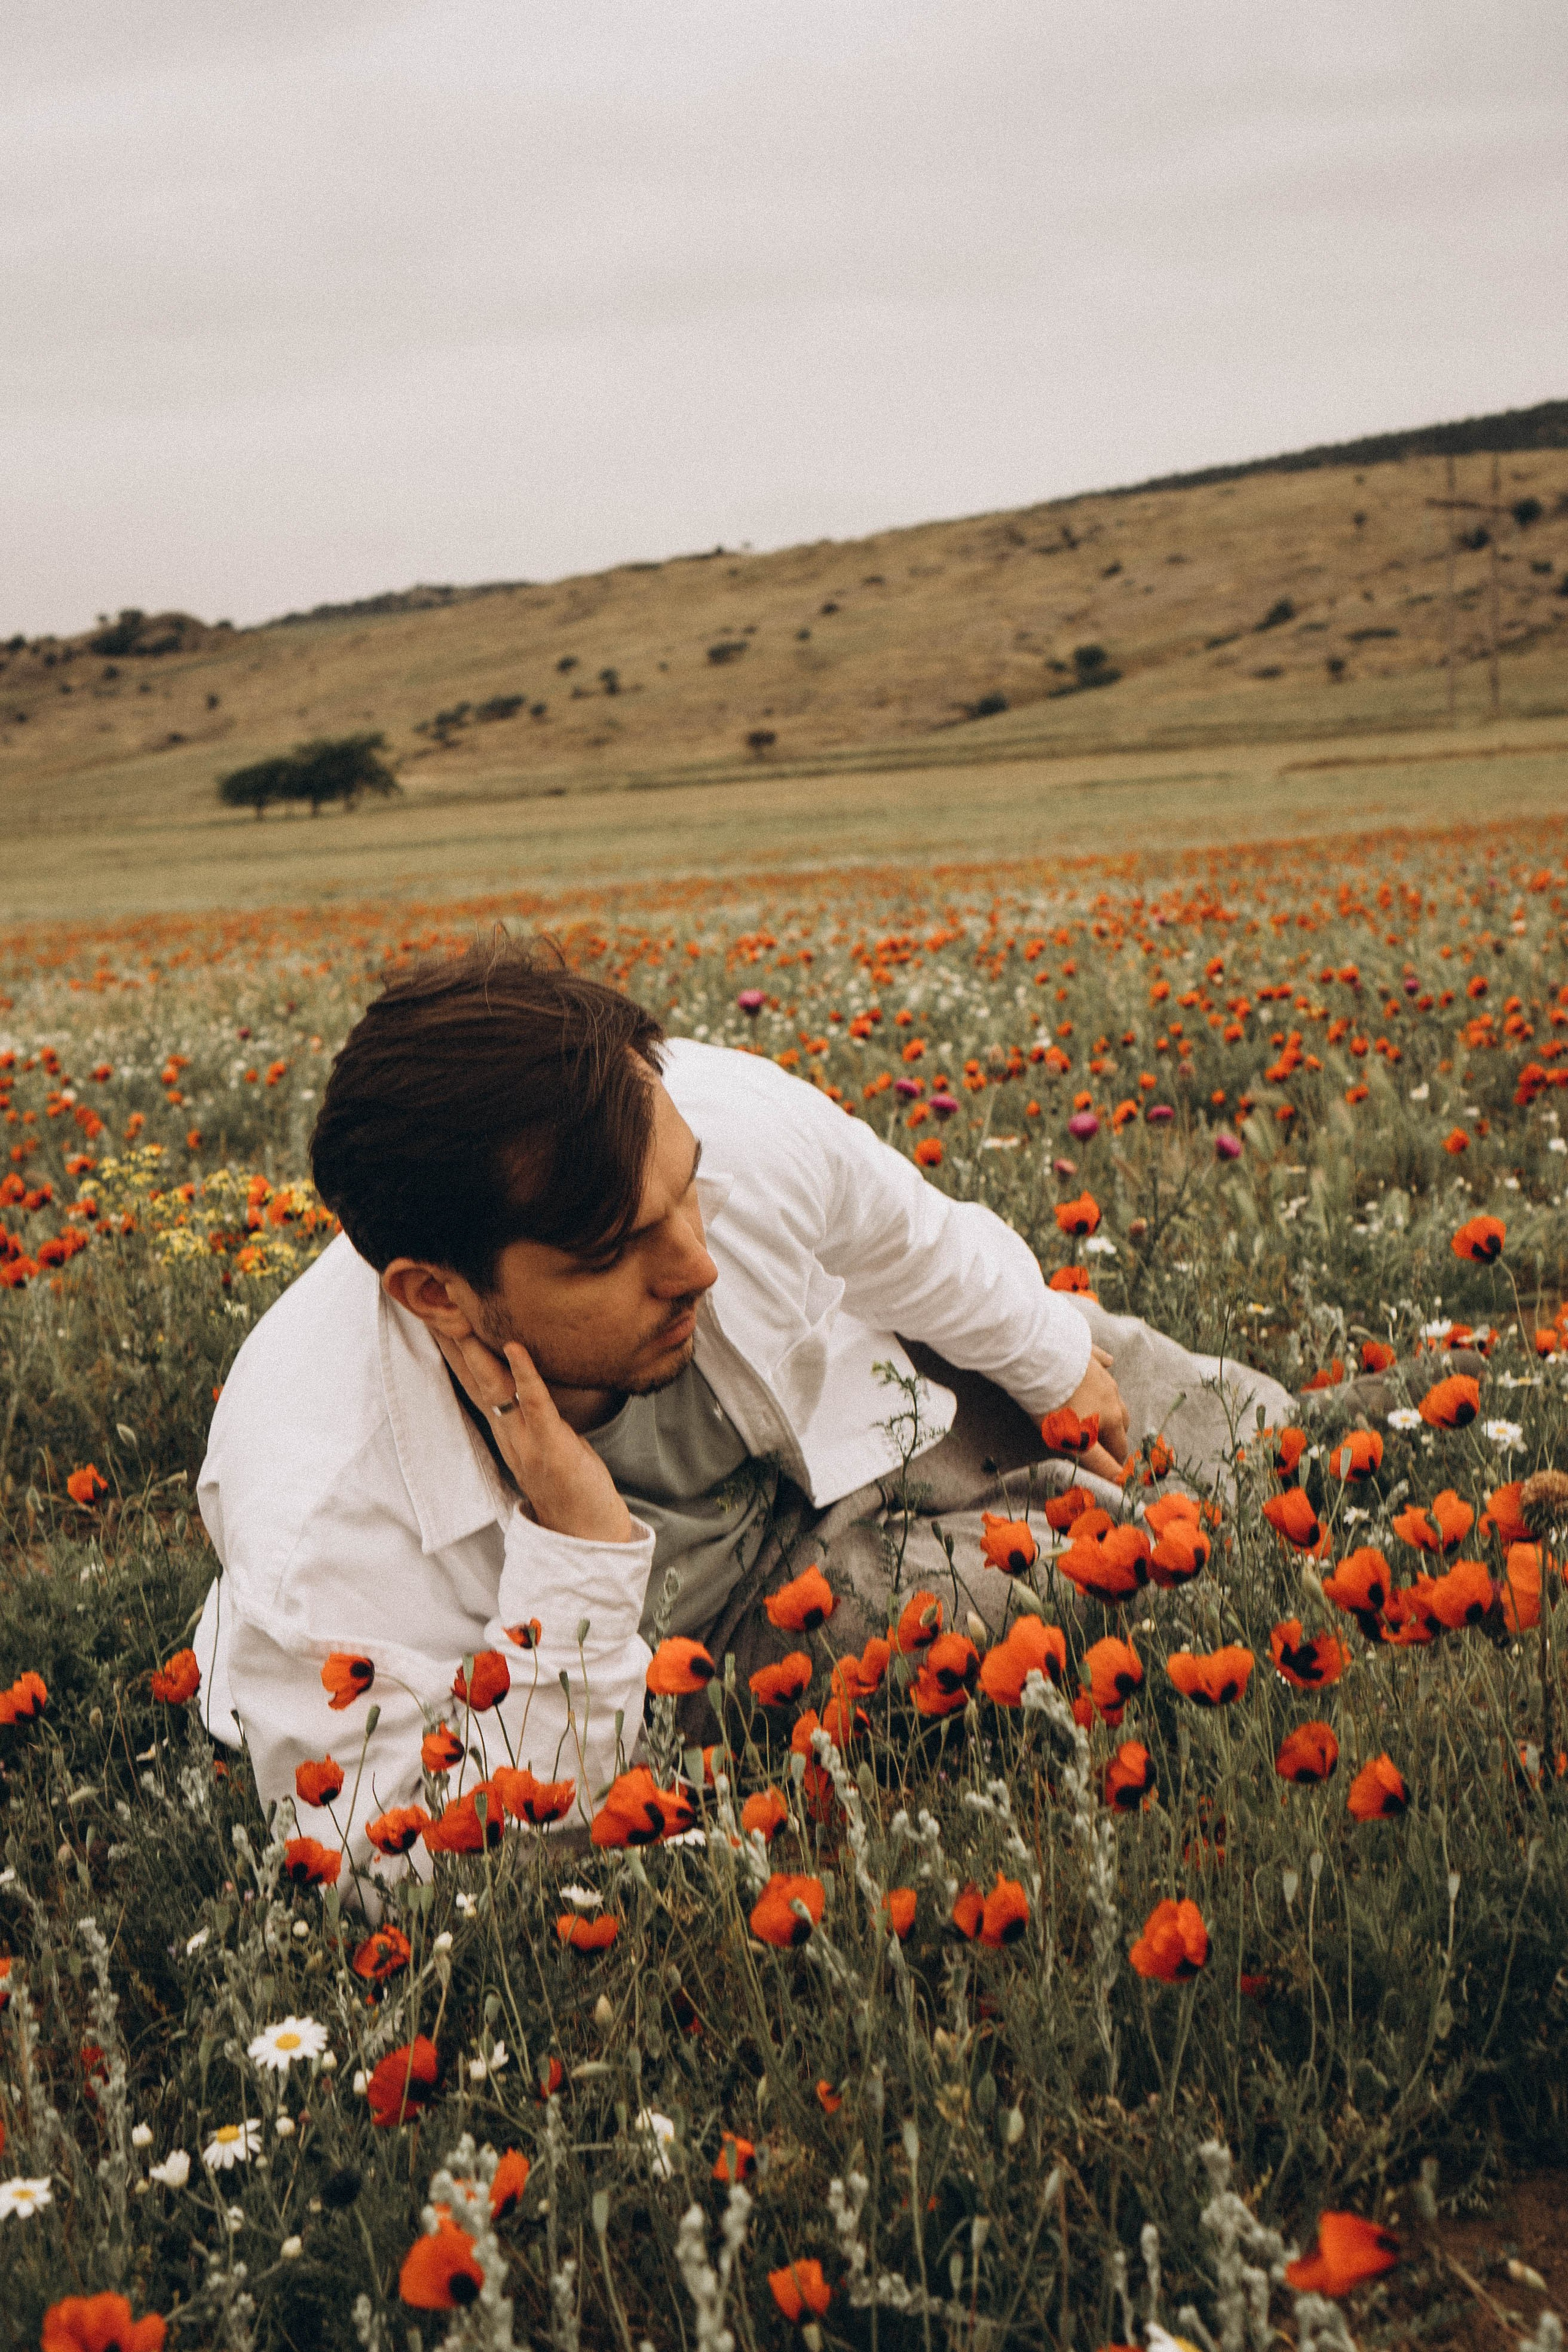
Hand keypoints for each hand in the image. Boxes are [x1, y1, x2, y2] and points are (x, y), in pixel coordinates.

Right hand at [436, 1329, 634, 1544]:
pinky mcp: (549, 1444)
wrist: (585, 1531)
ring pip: (495, 1388)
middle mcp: (507, 1433)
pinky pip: (534, 1402)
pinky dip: (525, 1374)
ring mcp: (525, 1440)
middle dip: (455, 1342)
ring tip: (462, 1316)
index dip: (457, 1349)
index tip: (440, 1316)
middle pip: (474, 1380)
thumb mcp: (544, 1443)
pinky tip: (515, 1347)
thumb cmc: (571, 1485)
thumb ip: (532, 1415)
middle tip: (435, 1304)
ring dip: (478, 1351)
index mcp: (505, 1431)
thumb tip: (529, 1387)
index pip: (475, 1383)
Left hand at [1054, 1345, 1129, 1483]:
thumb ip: (1097, 1462)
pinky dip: (1104, 1367)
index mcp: (1110, 1420)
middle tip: (1103, 1445)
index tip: (1113, 1473)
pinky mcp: (1091, 1355)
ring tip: (1101, 1413)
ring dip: (1110, 1407)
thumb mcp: (1074, 1442)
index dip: (1116, 1463)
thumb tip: (1118, 1480)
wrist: (1043, 1359)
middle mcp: (1112, 1397)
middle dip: (1116, 1436)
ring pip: (1114, 1395)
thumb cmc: (1056, 1405)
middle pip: (1122, 1422)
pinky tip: (1106, 1364)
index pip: (1119, 1449)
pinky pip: (1103, 1361)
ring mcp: (1103, 1375)